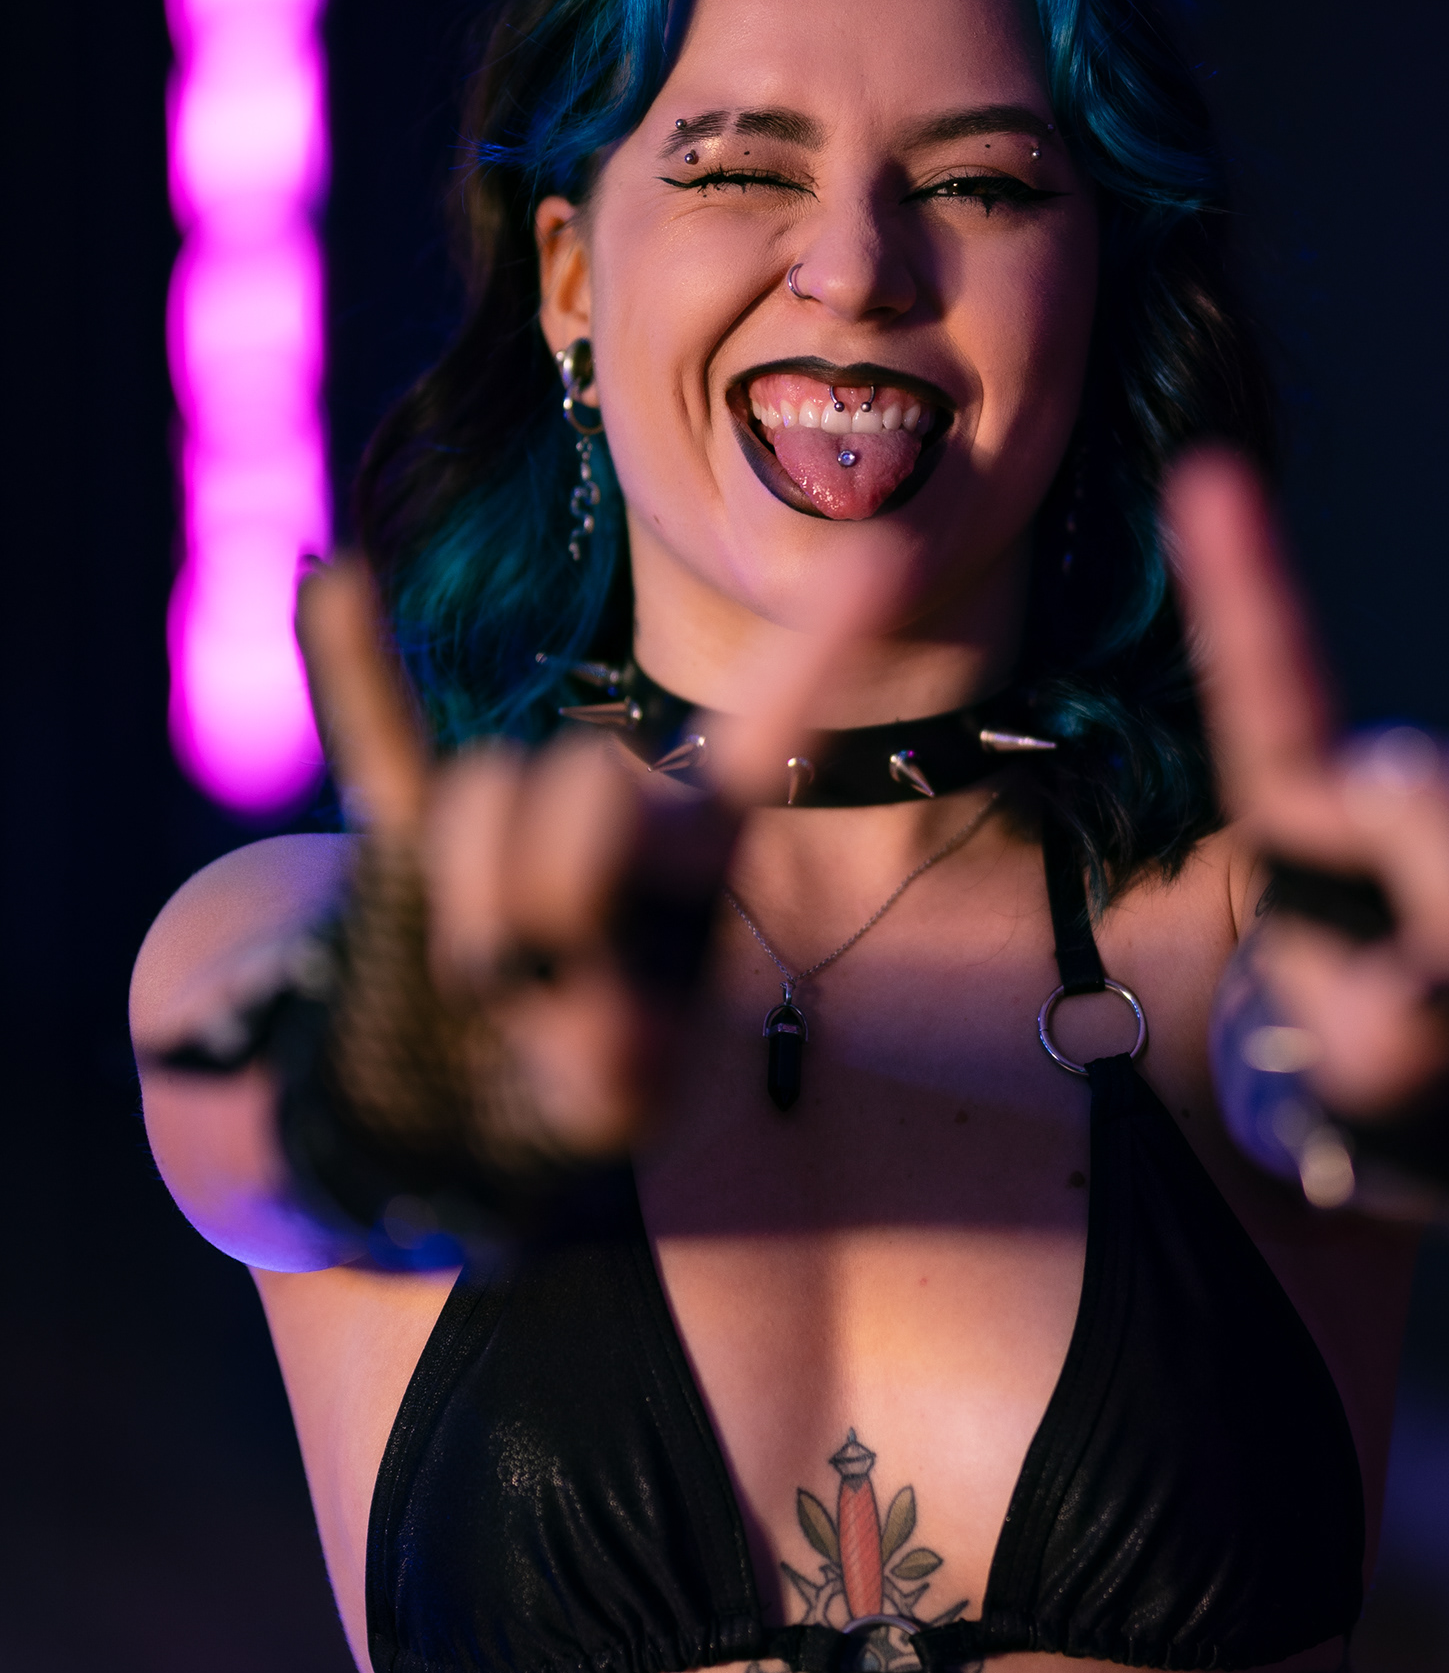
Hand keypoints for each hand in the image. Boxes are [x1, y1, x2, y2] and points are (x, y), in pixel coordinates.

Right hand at [294, 547, 896, 1166]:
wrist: (465, 1111)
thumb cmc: (575, 1098)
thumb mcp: (615, 1105)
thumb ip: (614, 1068)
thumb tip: (603, 1025)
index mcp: (701, 848)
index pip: (766, 733)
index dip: (820, 649)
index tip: (885, 560)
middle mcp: (622, 807)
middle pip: (587, 780)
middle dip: (559, 892)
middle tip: (554, 989)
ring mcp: (517, 815)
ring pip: (483, 793)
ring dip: (473, 911)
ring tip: (495, 981)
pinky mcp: (411, 836)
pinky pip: (380, 739)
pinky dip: (351, 664)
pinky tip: (339, 582)